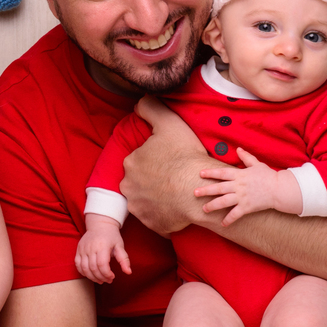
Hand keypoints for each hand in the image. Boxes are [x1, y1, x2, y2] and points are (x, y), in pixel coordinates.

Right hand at [75, 223, 130, 282]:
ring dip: (92, 277)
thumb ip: (124, 259)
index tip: (113, 277)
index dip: (107, 274)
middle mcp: (91, 247)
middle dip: (101, 277)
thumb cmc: (111, 236)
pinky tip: (91, 275)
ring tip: (100, 280)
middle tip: (108, 280)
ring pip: (84, 268)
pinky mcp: (78, 250)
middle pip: (93, 268)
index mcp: (102, 246)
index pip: (102, 265)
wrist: (99, 224)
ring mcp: (83, 249)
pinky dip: (83, 272)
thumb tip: (128, 272)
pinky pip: (77, 264)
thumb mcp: (120, 246)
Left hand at [122, 97, 211, 234]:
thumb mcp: (168, 124)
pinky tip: (177, 208)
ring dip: (156, 198)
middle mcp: (128, 186)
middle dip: (152, 180)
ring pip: (145, 200)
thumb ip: (150, 108)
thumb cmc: (184, 157)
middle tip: (172, 178)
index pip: (139, 160)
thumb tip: (139, 102)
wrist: (198, 191)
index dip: (154, 159)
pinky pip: (156, 218)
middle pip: (139, 181)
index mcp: (131, 163)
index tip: (169, 161)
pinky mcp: (152, 224)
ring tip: (175, 194)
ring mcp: (139, 208)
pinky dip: (164, 215)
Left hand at [195, 148, 297, 224]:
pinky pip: (236, 214)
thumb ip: (246, 157)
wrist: (279, 189)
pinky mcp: (247, 207)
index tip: (200, 173)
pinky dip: (229, 219)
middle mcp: (238, 186)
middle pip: (219, 188)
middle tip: (194, 193)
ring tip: (204, 209)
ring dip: (213, 205)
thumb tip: (238, 149)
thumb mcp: (257, 164)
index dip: (210, 173)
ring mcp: (242, 197)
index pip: (222, 173)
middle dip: (206, 190)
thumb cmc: (268, 176)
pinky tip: (222, 224)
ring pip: (224, 202)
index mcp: (240, 175)